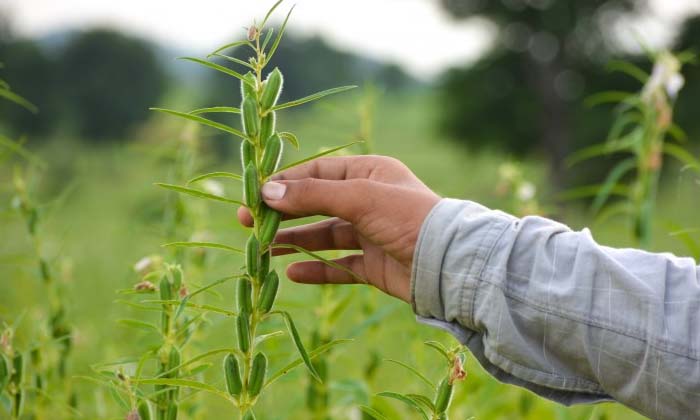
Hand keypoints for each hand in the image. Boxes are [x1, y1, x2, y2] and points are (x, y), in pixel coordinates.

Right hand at [237, 155, 440, 302]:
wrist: (448, 264)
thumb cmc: (408, 217)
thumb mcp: (359, 197)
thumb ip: (312, 195)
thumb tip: (267, 191)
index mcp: (369, 174)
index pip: (318, 174)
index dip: (286, 183)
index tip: (255, 194)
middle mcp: (369, 201)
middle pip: (317, 205)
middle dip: (284, 213)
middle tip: (248, 222)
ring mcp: (371, 234)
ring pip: (325, 236)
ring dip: (295, 241)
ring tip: (264, 249)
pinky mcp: (374, 265)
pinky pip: (339, 266)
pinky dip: (317, 269)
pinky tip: (292, 274)